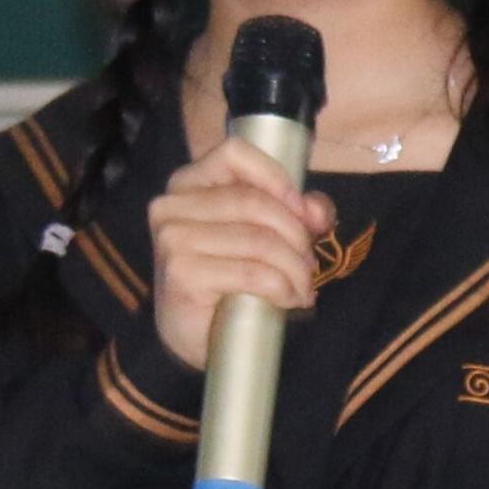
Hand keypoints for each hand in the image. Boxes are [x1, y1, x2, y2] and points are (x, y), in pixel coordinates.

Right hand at [143, 132, 334, 375]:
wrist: (196, 335)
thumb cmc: (229, 276)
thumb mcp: (266, 233)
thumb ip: (298, 211)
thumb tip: (316, 211)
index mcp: (188, 183)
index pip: (234, 153)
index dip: (276, 177)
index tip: (302, 211)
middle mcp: (172, 206)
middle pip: (254, 202)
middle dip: (296, 235)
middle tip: (309, 263)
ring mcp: (173, 239)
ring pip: (259, 240)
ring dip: (295, 269)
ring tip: (302, 287)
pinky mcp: (181, 274)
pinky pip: (252, 273)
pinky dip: (282, 288)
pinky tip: (288, 300)